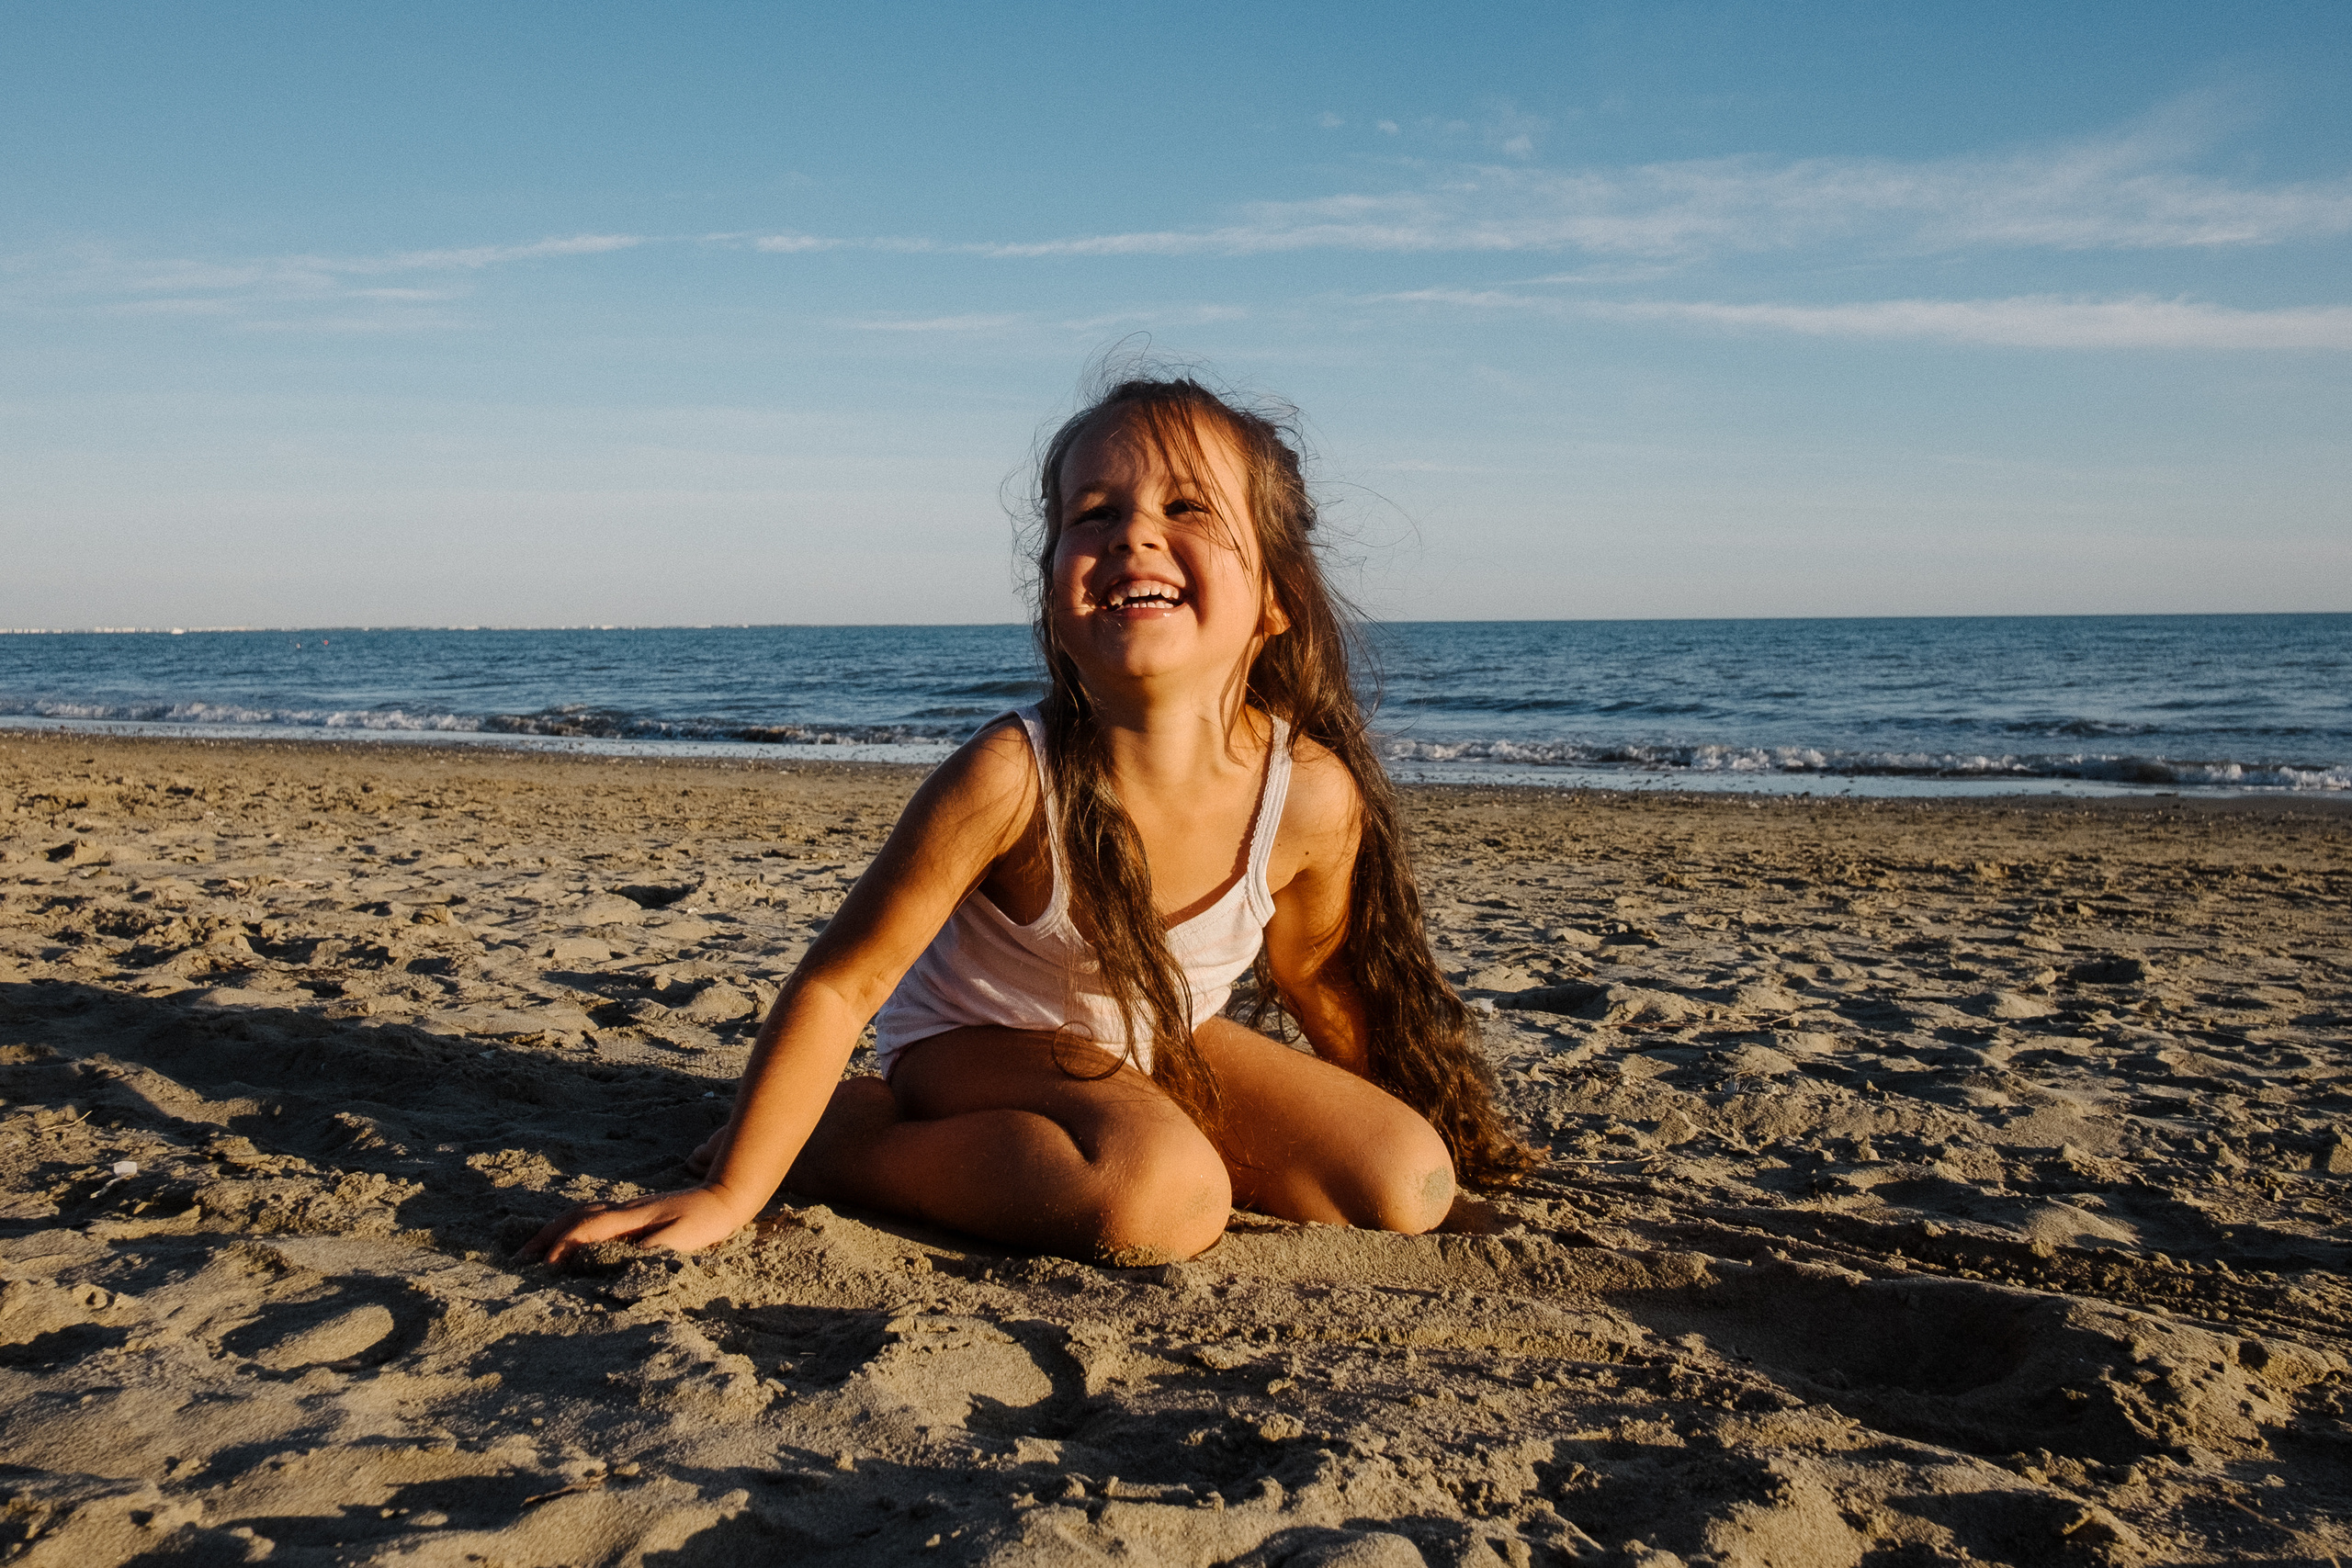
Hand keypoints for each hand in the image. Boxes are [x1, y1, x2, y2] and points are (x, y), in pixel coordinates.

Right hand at [520, 1184, 750, 1265]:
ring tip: (535, 1250)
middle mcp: (622, 1209)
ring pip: (580, 1214)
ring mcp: (627, 1208)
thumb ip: (651, 1251)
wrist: (725, 1197)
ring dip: (555, 1230)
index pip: (586, 1230)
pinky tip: (569, 1238)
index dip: (564, 1246)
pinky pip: (592, 1216)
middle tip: (520, 1258)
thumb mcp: (681, 1240)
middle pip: (574, 1217)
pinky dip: (572, 1226)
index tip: (546, 1267)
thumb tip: (622, 1264)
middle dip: (545, 1237)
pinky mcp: (633, 1212)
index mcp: (629, 1217)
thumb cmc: (705, 1222)